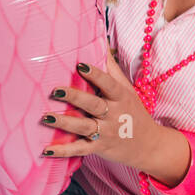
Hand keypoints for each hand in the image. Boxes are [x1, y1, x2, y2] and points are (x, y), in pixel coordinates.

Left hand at [39, 51, 160, 170]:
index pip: (109, 84)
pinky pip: (79, 150)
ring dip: (64, 123)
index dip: (96, 75)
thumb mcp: (128, 90)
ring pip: (84, 127)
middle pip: (94, 105)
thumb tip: (100, 43)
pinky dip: (62, 151)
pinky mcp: (99, 147)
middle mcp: (114, 115)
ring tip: (46, 118)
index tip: (81, 66)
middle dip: (75, 97)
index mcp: (121, 98)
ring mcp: (106, 132)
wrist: (149, 145)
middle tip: (55, 90)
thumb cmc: (133, 112)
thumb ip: (112, 70)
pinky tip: (45, 150)